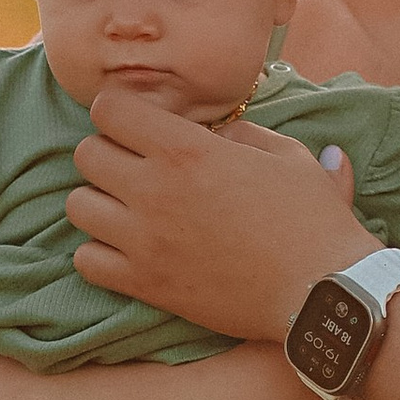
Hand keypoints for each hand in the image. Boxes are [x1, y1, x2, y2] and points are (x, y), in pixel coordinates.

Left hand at [68, 95, 365, 336]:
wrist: (322, 290)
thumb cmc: (313, 220)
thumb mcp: (288, 156)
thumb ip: (245, 133)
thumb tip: (220, 132)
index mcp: (189, 148)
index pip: (109, 109)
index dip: (120, 113)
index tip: (140, 126)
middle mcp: (156, 189)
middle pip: (86, 154)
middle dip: (108, 154)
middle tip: (137, 169)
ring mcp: (145, 239)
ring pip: (77, 205)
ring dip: (99, 203)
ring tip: (128, 210)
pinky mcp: (146, 283)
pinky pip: (85, 261)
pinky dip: (99, 253)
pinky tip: (128, 250)